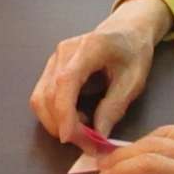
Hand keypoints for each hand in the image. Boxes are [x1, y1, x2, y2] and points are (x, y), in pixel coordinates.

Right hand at [30, 0, 171, 142]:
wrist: (127, 28)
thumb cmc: (133, 50)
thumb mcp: (133, 80)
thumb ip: (114, 107)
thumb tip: (98, 136)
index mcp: (88, 48)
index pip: (65, 83)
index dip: (64, 113)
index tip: (70, 138)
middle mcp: (63, 52)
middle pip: (47, 94)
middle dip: (62, 125)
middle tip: (87, 144)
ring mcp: (54, 58)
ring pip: (40, 98)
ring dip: (56, 122)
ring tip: (84, 131)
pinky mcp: (51, 67)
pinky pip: (43, 95)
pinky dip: (55, 114)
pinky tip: (77, 117)